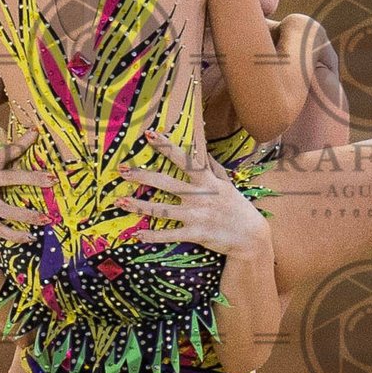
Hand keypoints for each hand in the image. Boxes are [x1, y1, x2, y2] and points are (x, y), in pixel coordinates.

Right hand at [0, 135, 50, 237]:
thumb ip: (7, 152)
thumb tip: (33, 134)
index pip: (4, 152)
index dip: (21, 143)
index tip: (36, 134)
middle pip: (9, 178)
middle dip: (31, 179)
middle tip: (52, 180)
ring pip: (5, 210)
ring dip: (26, 215)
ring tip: (44, 219)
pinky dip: (15, 235)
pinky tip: (30, 237)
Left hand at [120, 131, 270, 256]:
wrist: (251, 237)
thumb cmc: (238, 208)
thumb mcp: (228, 184)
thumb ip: (213, 168)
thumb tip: (202, 151)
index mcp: (208, 181)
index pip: (184, 160)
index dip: (167, 147)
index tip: (150, 135)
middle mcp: (200, 196)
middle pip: (166, 183)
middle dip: (142, 176)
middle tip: (122, 170)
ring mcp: (196, 216)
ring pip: (162, 209)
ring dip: (140, 206)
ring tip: (120, 202)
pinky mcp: (196, 234)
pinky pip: (170, 235)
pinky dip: (153, 236)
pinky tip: (137, 234)